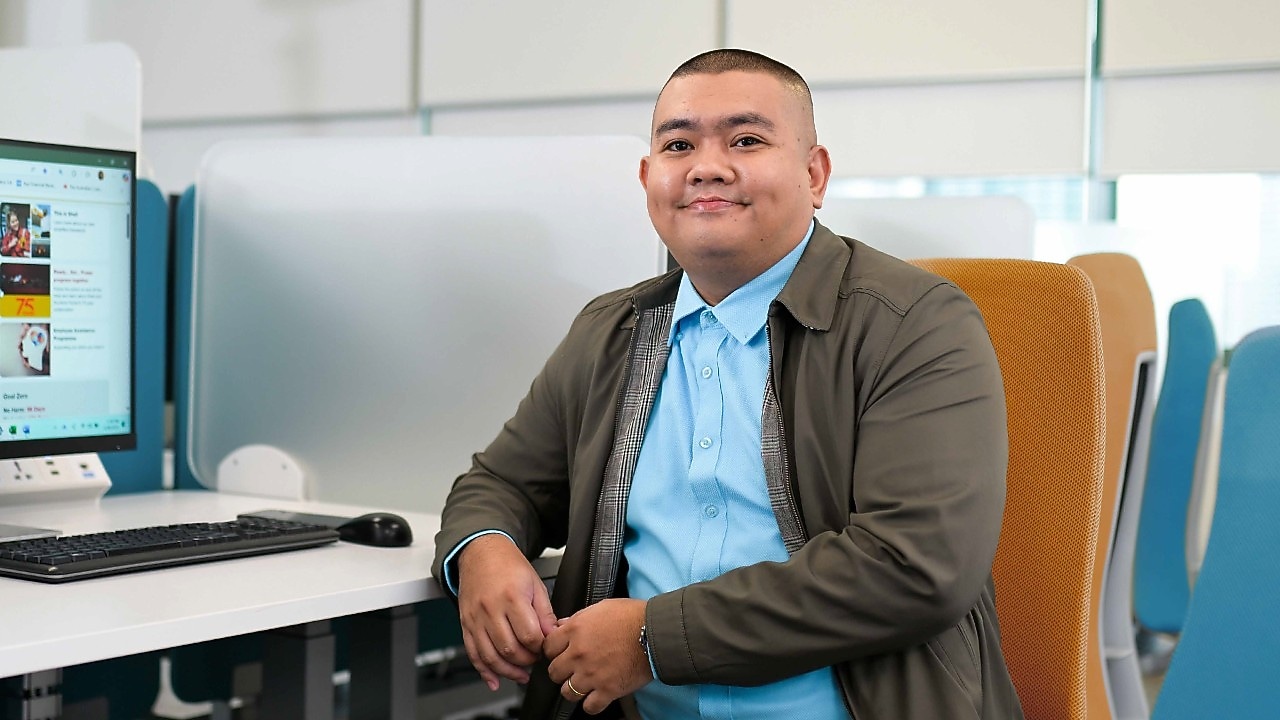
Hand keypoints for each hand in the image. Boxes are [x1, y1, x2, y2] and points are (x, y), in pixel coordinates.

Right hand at [456, 534, 556, 689]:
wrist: (480, 553)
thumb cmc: (509, 565)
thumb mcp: (534, 583)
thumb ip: (544, 613)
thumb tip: (553, 635)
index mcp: (511, 597)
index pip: (529, 635)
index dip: (540, 647)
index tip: (545, 648)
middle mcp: (490, 609)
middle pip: (509, 649)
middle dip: (526, 661)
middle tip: (535, 659)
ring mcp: (475, 618)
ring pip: (490, 656)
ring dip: (508, 671)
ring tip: (522, 675)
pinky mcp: (466, 624)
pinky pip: (473, 653)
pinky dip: (484, 671)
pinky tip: (495, 681)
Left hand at [545, 598, 651, 714]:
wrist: (656, 632)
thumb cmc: (632, 616)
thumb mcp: (601, 607)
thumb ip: (578, 617)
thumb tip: (563, 624)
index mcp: (575, 631)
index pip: (547, 647)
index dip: (553, 650)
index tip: (559, 653)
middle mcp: (579, 654)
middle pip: (554, 672)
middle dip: (561, 671)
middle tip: (571, 668)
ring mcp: (592, 674)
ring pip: (567, 692)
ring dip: (573, 689)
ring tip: (583, 683)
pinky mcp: (608, 690)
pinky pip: (589, 706)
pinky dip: (591, 703)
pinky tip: (595, 695)